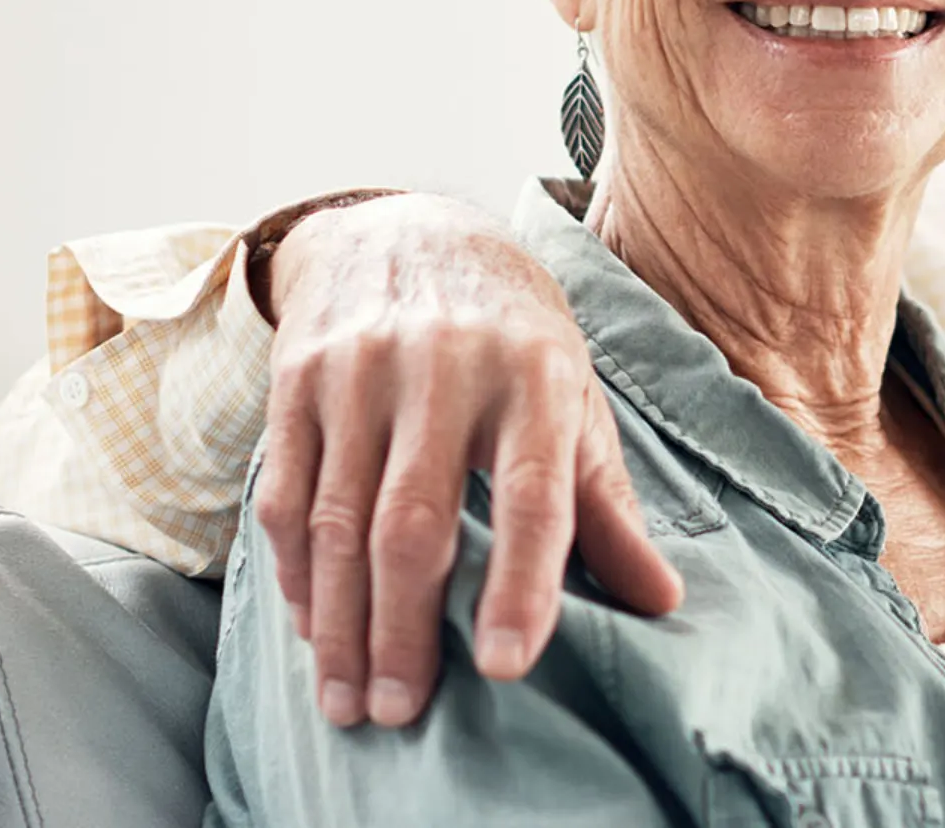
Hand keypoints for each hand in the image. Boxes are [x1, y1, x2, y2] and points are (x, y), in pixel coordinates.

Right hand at [251, 194, 683, 729]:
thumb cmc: (511, 337)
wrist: (410, 230)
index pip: (530, 493)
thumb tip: (660, 602)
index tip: (503, 667)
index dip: (519, 585)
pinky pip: (284, 492)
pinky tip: (314, 626)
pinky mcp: (297, 377)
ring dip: (340, 622)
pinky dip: (295, 571)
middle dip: (402, 630)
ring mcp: (359, 369)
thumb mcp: (574, 400)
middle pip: (413, 521)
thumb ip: (607, 505)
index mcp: (533, 375)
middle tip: (400, 714)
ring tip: (347, 698)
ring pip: (336, 519)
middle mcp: (443, 367)